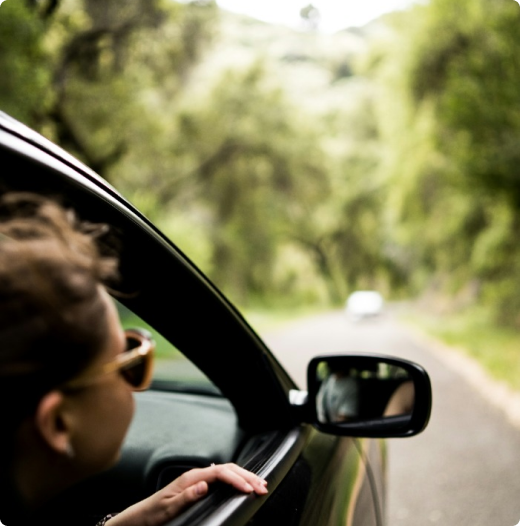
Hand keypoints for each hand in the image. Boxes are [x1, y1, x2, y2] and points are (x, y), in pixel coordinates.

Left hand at [106, 463, 267, 525]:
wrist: (141, 516)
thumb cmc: (154, 513)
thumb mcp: (168, 508)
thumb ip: (187, 496)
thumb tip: (204, 485)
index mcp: (191, 477)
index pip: (220, 472)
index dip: (237, 479)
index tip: (249, 489)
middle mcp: (196, 475)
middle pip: (227, 469)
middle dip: (247, 476)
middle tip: (263, 486)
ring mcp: (198, 479)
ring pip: (227, 471)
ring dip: (244, 476)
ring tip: (259, 483)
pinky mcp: (199, 485)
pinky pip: (222, 478)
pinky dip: (236, 479)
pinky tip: (243, 483)